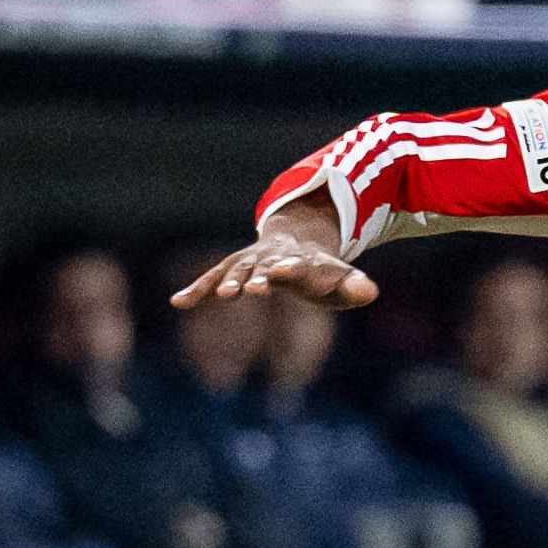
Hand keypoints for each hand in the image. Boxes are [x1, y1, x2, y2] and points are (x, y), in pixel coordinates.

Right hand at [170, 196, 375, 310]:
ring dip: (229, 283)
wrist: (296, 244)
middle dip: (259, 277)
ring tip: (224, 296)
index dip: (292, 268)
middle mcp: (273, 258)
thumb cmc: (321, 273)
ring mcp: (251, 262)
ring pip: (237, 271)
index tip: (284, 271)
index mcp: (303, 261)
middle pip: (264, 267)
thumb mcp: (343, 281)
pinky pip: (212, 278)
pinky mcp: (232, 269)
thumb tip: (370, 291)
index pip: (298, 265)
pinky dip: (197, 290)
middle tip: (252, 290)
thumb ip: (355, 287)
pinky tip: (178, 303)